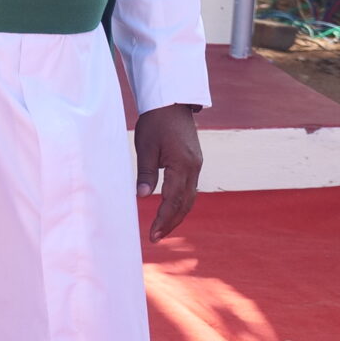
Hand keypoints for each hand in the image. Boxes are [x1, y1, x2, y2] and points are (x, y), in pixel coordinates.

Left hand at [136, 104, 203, 240]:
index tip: (152, 235)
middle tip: (156, 238)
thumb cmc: (156, 122)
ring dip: (177, 214)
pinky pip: (191, 188)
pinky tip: (171, 208)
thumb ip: (145, 173)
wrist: (172, 102)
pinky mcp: (194, 161)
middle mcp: (194, 167)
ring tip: (163, 228)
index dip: (163, 220)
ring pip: (190, 197)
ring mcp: (196, 164)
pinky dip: (181, 202)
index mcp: (182, 165)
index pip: (173, 200)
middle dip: (171, 222)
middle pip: (185, 203)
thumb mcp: (146, 148)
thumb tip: (143, 197)